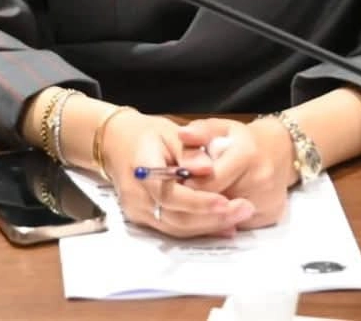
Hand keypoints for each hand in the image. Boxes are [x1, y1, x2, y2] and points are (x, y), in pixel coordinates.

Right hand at [100, 109, 256, 238]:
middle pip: (176, 217)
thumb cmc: (147, 134)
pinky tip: (223, 225)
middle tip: (244, 210)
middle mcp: (136, 196)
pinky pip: (174, 229)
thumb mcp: (170, 132)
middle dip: (213, 218)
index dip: (199, 201)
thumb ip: (189, 151)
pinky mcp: (144, 220)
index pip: (170, 193)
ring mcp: (138, 211)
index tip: (226, 201)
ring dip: (210, 226)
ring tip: (239, 217)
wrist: (116, 143)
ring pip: (177, 228)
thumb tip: (207, 169)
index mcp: (140, 168)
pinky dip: (199, 228)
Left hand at [177, 117, 294, 229]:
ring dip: (211, 211)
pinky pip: (240, 223)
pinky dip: (226, 218)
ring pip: (228, 216)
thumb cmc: (242, 139)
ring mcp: (268, 200)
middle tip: (183, 195)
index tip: (176, 184)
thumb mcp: (221, 127)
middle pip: (219, 201)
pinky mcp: (271, 215)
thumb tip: (182, 134)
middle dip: (198, 200)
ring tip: (199, 200)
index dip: (190, 184)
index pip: (211, 181)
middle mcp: (261, 179)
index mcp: (247, 154)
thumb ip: (200, 131)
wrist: (280, 150)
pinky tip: (219, 206)